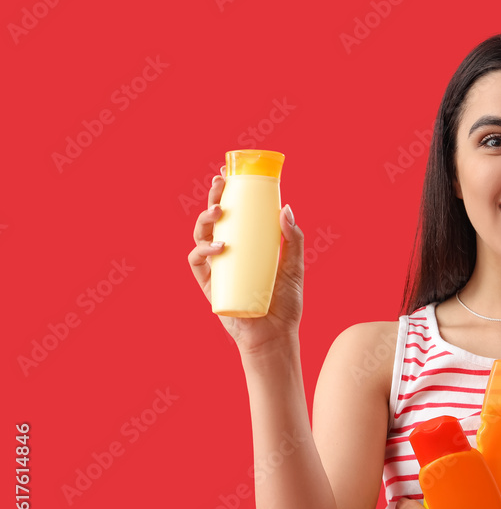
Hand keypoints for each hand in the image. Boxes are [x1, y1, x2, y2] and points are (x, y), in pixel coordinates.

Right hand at [187, 166, 304, 355]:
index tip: (229, 173)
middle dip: (214, 198)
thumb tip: (286, 207)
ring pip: (201, 236)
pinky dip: (203, 250)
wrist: (276, 336)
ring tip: (219, 212)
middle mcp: (229, 253)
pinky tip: (219, 246)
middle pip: (215, 220)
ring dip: (205, 219)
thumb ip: (293, 239)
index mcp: (248, 246)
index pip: (236, 214)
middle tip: (220, 183)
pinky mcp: (209, 285)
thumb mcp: (295, 267)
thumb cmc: (286, 304)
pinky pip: (197, 263)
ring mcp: (217, 268)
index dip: (228, 193)